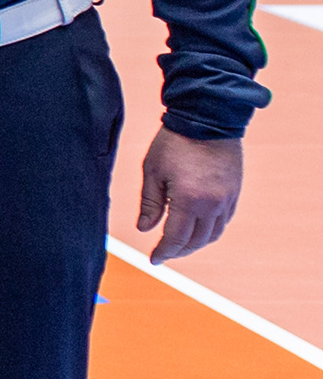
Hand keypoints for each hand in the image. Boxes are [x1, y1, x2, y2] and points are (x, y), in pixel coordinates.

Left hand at [135, 128, 242, 263]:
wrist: (209, 118)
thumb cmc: (174, 143)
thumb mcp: (153, 171)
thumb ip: (150, 203)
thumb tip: (144, 229)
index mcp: (189, 200)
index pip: (176, 238)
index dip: (164, 252)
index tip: (153, 260)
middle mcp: (212, 204)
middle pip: (197, 241)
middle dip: (179, 251)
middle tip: (164, 254)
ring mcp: (227, 199)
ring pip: (213, 234)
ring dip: (196, 244)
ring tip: (179, 245)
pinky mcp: (235, 192)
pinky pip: (224, 221)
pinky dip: (210, 230)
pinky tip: (198, 229)